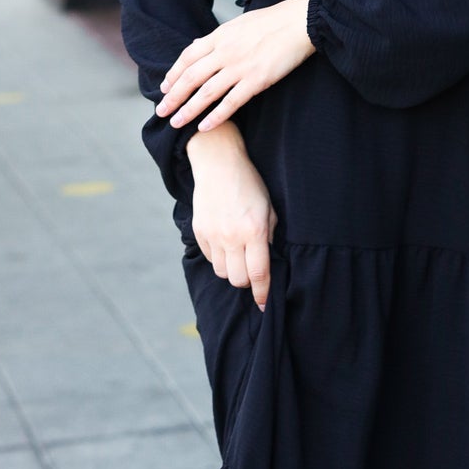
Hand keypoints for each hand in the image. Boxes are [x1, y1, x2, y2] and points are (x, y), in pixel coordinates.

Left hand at [156, 0, 314, 133]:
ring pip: (206, 92)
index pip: (188, 57)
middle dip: (173, 96)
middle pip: (191, 77)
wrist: (299, 21)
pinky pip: (231, 102)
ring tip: (176, 123)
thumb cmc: (273, 21)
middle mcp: (225, 52)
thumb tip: (200, 43)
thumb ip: (219, 37)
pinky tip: (204, 127)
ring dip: (188, 110)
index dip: (173, 74)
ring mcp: (240, 67)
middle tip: (161, 111)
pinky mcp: (256, 80)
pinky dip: (216, 117)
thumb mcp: (239, 23)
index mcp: (220, 36)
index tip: (165, 88)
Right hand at [184, 123, 276, 309]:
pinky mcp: (199, 231)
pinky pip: (209, 258)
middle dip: (247, 280)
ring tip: (238, 256)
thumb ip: (269, 237)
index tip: (264, 305)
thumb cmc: (250, 184)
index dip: (263, 293)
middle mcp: (232, 236)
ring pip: (221, 272)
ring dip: (231, 270)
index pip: (259, 273)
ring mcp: (213, 235)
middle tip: (252, 270)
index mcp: (254, 230)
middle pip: (238, 279)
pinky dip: (218, 257)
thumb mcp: (269, 209)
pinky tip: (225, 244)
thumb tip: (267, 263)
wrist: (218, 163)